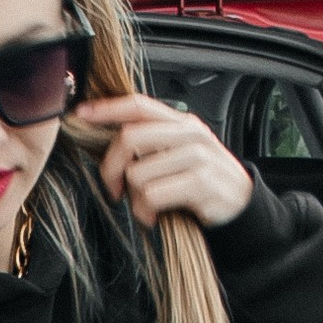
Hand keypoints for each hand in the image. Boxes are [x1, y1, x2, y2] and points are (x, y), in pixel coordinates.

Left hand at [68, 92, 253, 236]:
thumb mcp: (181, 153)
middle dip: (111, 168)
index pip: (139, 106)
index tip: (81, 114)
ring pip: (138, 173)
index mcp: (182, 122)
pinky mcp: (200, 183)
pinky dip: (146, 213)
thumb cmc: (203, 182)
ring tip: (148, 207)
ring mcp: (197, 157)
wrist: (242, 206)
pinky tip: (157, 216)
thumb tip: (107, 144)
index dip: (107, 108)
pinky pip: (152, 196)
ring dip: (134, 199)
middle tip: (114, 189)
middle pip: (129, 138)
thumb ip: (152, 143)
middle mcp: (190, 134)